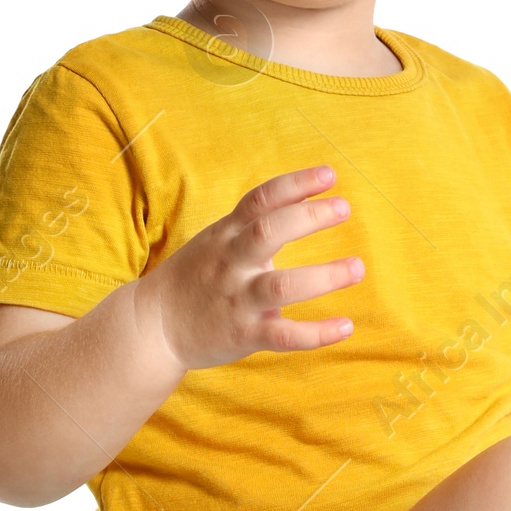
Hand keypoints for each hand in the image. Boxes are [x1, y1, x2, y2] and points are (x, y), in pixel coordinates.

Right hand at [134, 164, 362, 371]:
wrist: (152, 326)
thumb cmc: (196, 277)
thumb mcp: (217, 239)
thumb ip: (254, 222)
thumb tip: (302, 196)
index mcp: (226, 235)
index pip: (260, 199)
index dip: (295, 184)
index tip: (330, 175)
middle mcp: (232, 263)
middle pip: (269, 232)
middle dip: (308, 217)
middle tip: (344, 209)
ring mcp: (238, 299)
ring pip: (282, 286)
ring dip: (324, 276)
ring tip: (357, 268)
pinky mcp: (245, 334)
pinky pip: (285, 335)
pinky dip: (317, 333)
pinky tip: (346, 326)